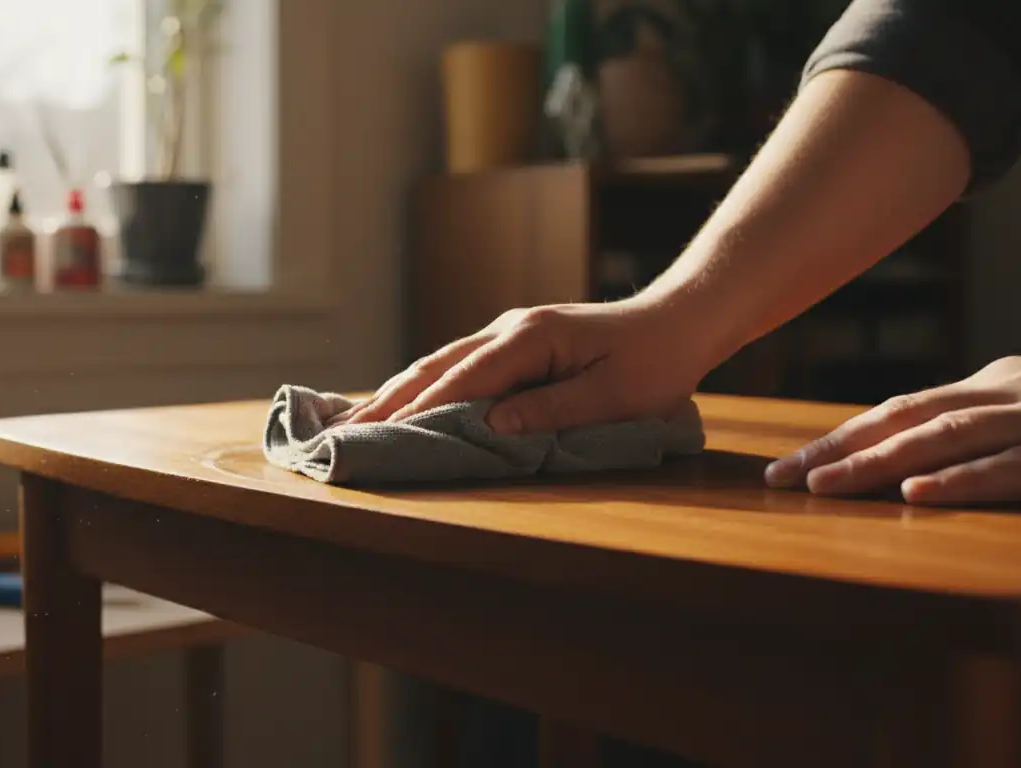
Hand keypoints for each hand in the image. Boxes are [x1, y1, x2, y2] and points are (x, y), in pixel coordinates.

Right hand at [338, 298, 720, 434]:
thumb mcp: (613, 396)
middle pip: (435, 366)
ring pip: (438, 362)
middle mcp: (508, 329)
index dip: (420, 411)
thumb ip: (551, 411)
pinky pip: (455, 365)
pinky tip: (400, 402)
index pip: (462, 380)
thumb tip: (490, 426)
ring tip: (354, 422)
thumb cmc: (655, 363)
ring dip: (396, 392)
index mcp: (529, 339)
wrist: (679, 320)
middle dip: (388, 401)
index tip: (380, 438)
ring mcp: (507, 333)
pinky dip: (422, 385)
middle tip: (342, 435)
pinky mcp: (513, 344)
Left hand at [765, 356, 1020, 504]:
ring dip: (880, 461)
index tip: (787, 468)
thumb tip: (914, 462)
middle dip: (839, 448)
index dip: (842, 439)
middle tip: (781, 477)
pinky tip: (915, 493)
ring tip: (823, 484)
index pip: (902, 411)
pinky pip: (1009, 468)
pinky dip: (959, 480)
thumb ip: (982, 432)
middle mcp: (1007, 394)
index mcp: (993, 386)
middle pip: (907, 418)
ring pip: (947, 436)